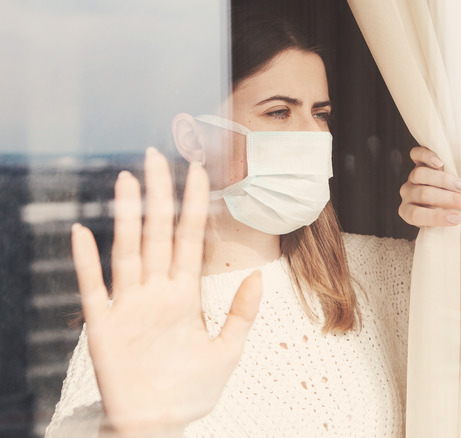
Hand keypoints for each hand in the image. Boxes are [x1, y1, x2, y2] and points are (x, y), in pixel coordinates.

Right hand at [71, 148, 262, 436]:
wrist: (160, 424)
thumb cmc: (191, 391)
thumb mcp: (228, 351)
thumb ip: (241, 314)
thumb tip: (259, 276)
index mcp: (184, 295)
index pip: (190, 239)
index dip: (194, 206)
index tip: (199, 171)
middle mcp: (155, 292)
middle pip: (157, 234)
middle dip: (159, 195)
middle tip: (156, 155)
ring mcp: (128, 306)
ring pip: (128, 251)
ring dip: (127, 216)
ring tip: (128, 180)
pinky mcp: (103, 328)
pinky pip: (92, 289)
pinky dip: (86, 262)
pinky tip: (82, 232)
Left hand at [398, 146, 460, 226]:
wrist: (447, 192)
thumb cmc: (449, 211)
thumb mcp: (446, 219)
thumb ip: (451, 219)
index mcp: (408, 212)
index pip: (416, 215)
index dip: (436, 218)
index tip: (458, 220)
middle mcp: (408, 194)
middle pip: (424, 194)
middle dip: (450, 199)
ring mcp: (412, 177)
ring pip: (420, 175)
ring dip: (445, 181)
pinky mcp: (417, 161)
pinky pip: (416, 155)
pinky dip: (427, 157)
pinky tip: (441, 162)